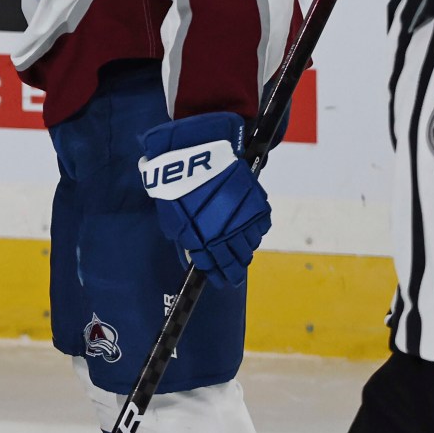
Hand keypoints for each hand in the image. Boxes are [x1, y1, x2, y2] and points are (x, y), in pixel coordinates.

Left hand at [138, 112, 271, 286]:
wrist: (197, 152)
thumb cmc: (178, 183)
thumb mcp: (173, 216)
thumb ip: (184, 238)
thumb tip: (193, 255)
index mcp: (201, 239)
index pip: (213, 266)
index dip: (218, 275)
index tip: (220, 280)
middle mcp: (224, 233)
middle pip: (235, 260)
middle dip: (234, 269)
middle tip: (233, 273)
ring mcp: (243, 219)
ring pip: (250, 245)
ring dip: (245, 250)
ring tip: (241, 252)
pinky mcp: (256, 204)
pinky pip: (260, 226)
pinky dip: (255, 231)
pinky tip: (249, 231)